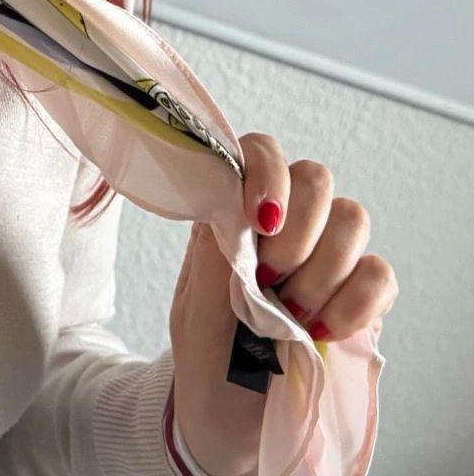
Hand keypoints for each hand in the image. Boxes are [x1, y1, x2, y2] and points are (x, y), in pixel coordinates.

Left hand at [166, 132, 398, 475]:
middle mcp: (284, 225)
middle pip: (317, 178)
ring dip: (321, 270)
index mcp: (233, 213)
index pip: (262, 151)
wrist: (229, 422)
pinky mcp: (361, 296)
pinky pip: (380, 274)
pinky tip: (321, 329)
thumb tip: (233, 200)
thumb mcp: (194, 304)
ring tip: (289, 314)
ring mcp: (327, 258)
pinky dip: (354, 302)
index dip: (267, 171)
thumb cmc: (205, 358)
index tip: (258, 219)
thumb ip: (215, 247)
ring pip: (353, 220)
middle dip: (296, 230)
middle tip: (268, 279)